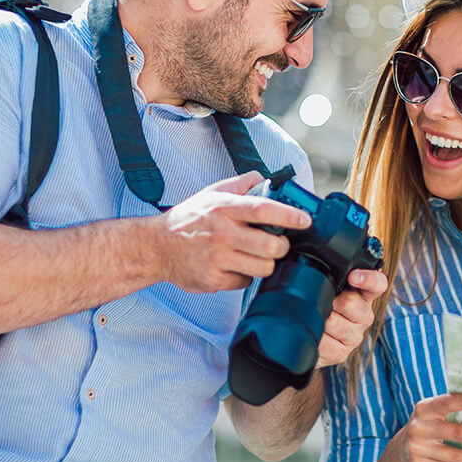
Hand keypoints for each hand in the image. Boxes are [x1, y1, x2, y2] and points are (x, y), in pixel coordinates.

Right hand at [155, 171, 310, 293]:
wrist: (156, 247)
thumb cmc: (189, 219)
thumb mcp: (213, 192)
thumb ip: (242, 184)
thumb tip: (267, 179)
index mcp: (224, 208)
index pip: (263, 209)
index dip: (289, 215)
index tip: (305, 220)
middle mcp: (222, 233)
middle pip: (271, 246)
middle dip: (281, 247)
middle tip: (278, 244)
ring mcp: (218, 259)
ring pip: (263, 268)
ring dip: (265, 264)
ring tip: (255, 256)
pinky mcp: (214, 279)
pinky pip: (245, 282)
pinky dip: (245, 275)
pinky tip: (235, 266)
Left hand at [315, 269, 385, 367]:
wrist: (308, 334)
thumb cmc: (317, 302)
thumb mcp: (324, 283)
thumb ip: (327, 270)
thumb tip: (308, 249)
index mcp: (363, 293)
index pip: (377, 284)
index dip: (368, 278)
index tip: (353, 275)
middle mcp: (364, 314)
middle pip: (351, 303)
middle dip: (330, 300)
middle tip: (320, 300)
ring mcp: (355, 334)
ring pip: (335, 323)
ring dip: (320, 319)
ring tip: (315, 317)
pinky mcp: (343, 352)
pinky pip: (327, 345)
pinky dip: (316, 338)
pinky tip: (314, 334)